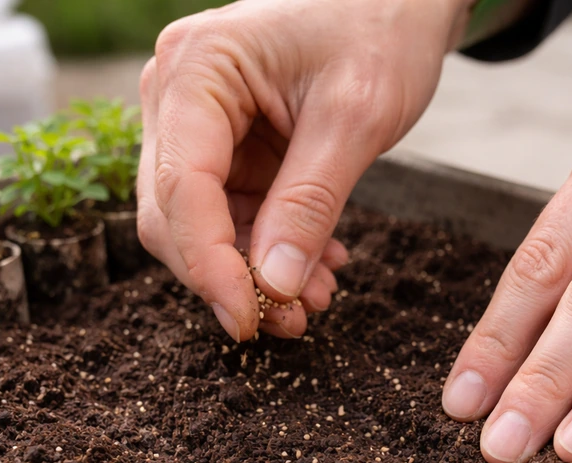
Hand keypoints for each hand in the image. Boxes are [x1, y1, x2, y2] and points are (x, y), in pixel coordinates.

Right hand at [138, 0, 470, 340]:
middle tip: (291, 322)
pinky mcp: (224, 148)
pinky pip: (231, 217)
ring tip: (316, 299)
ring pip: (199, 226)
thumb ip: (311, 202)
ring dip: (253, 274)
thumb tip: (274, 287)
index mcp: (197, 69)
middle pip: (173, 214)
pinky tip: (316, 269)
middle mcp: (178, 96)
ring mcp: (197, 124)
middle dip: (229, 277)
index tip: (246, 321)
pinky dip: (268, 252)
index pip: (180, 187)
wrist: (397, 0)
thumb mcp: (356, 116)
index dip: (208, 266)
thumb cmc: (379, 28)